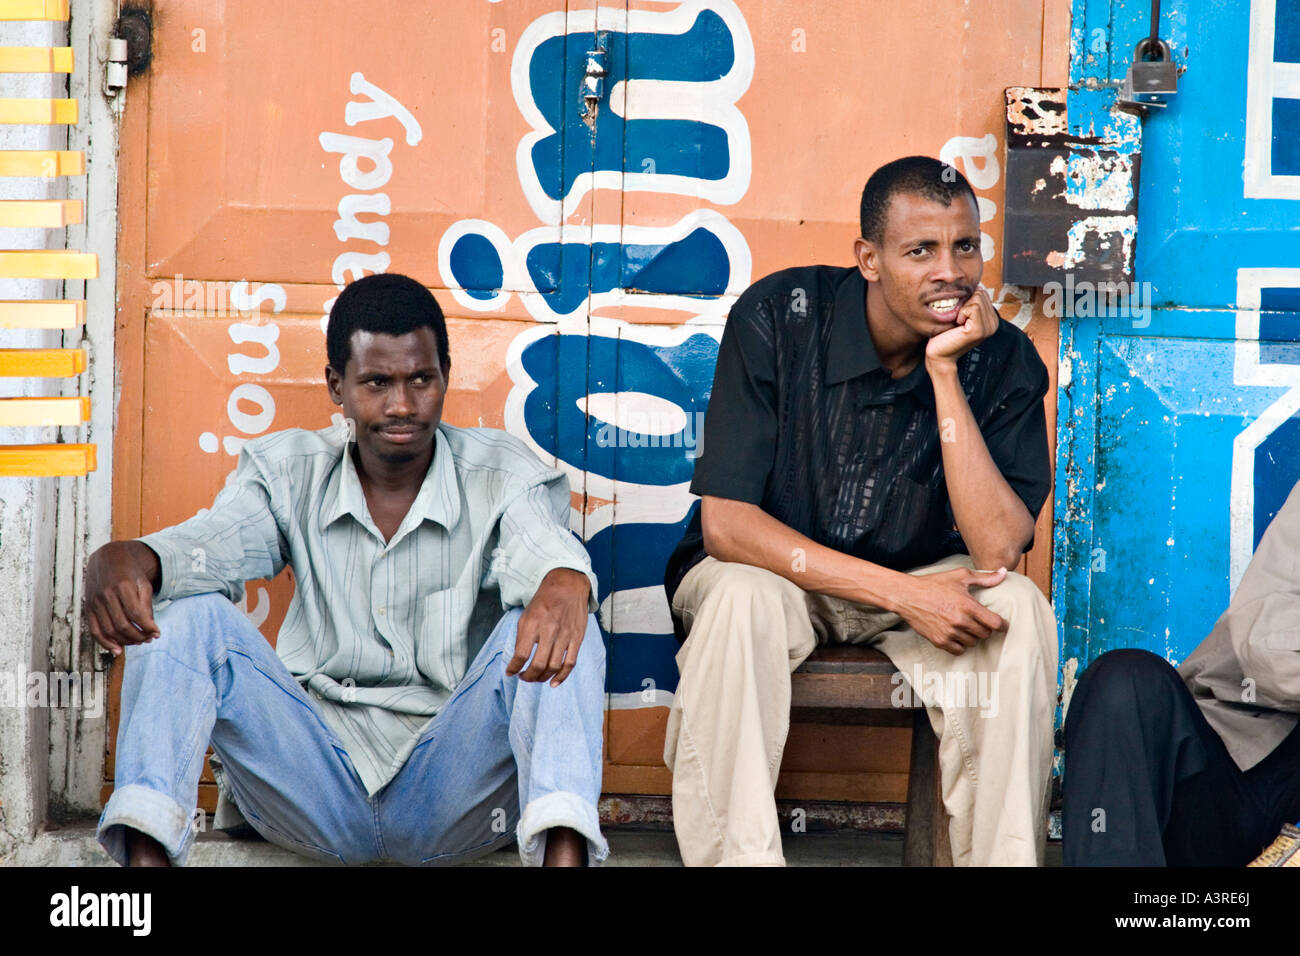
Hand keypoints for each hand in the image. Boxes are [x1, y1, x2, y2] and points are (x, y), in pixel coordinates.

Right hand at [84, 541, 161, 656]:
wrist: (108, 559)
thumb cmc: (129, 572)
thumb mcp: (143, 583)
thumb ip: (146, 606)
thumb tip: (152, 630)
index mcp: (123, 586)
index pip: (136, 614)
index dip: (147, 627)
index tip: (157, 633)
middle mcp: (106, 595)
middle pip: (122, 625)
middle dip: (138, 636)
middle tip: (148, 639)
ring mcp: (95, 602)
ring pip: (109, 630)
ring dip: (125, 641)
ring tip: (138, 642)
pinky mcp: (88, 608)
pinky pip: (94, 631)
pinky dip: (105, 643)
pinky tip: (117, 650)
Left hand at [507, 568, 590, 685]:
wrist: (568, 586)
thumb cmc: (544, 601)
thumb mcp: (526, 614)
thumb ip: (522, 636)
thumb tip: (518, 659)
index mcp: (533, 623)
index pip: (521, 654)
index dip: (513, 668)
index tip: (510, 672)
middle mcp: (549, 630)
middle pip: (538, 664)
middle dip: (528, 677)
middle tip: (523, 677)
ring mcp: (565, 635)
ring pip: (553, 666)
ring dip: (542, 678)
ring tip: (536, 678)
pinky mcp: (577, 638)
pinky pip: (570, 663)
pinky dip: (561, 677)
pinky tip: (553, 683)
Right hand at [891, 566, 1008, 654]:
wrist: (907, 595)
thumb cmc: (933, 584)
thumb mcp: (959, 576)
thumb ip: (984, 578)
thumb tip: (1004, 573)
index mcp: (968, 605)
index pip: (995, 623)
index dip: (1002, 625)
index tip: (1001, 624)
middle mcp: (960, 621)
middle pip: (985, 634)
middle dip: (985, 628)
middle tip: (979, 622)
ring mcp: (949, 633)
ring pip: (973, 643)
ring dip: (973, 636)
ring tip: (967, 627)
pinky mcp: (939, 641)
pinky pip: (959, 650)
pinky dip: (961, 644)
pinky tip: (957, 634)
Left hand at [925, 287, 998, 366]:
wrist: (938, 355)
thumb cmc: (945, 335)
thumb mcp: (960, 315)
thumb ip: (970, 302)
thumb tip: (974, 284)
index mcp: (991, 319)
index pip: (982, 293)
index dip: (967, 299)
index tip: (960, 316)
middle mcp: (993, 324)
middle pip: (981, 293)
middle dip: (965, 302)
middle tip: (958, 320)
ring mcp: (989, 328)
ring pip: (978, 298)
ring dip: (962, 308)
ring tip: (958, 323)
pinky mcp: (979, 330)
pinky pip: (973, 307)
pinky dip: (961, 313)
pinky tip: (957, 325)